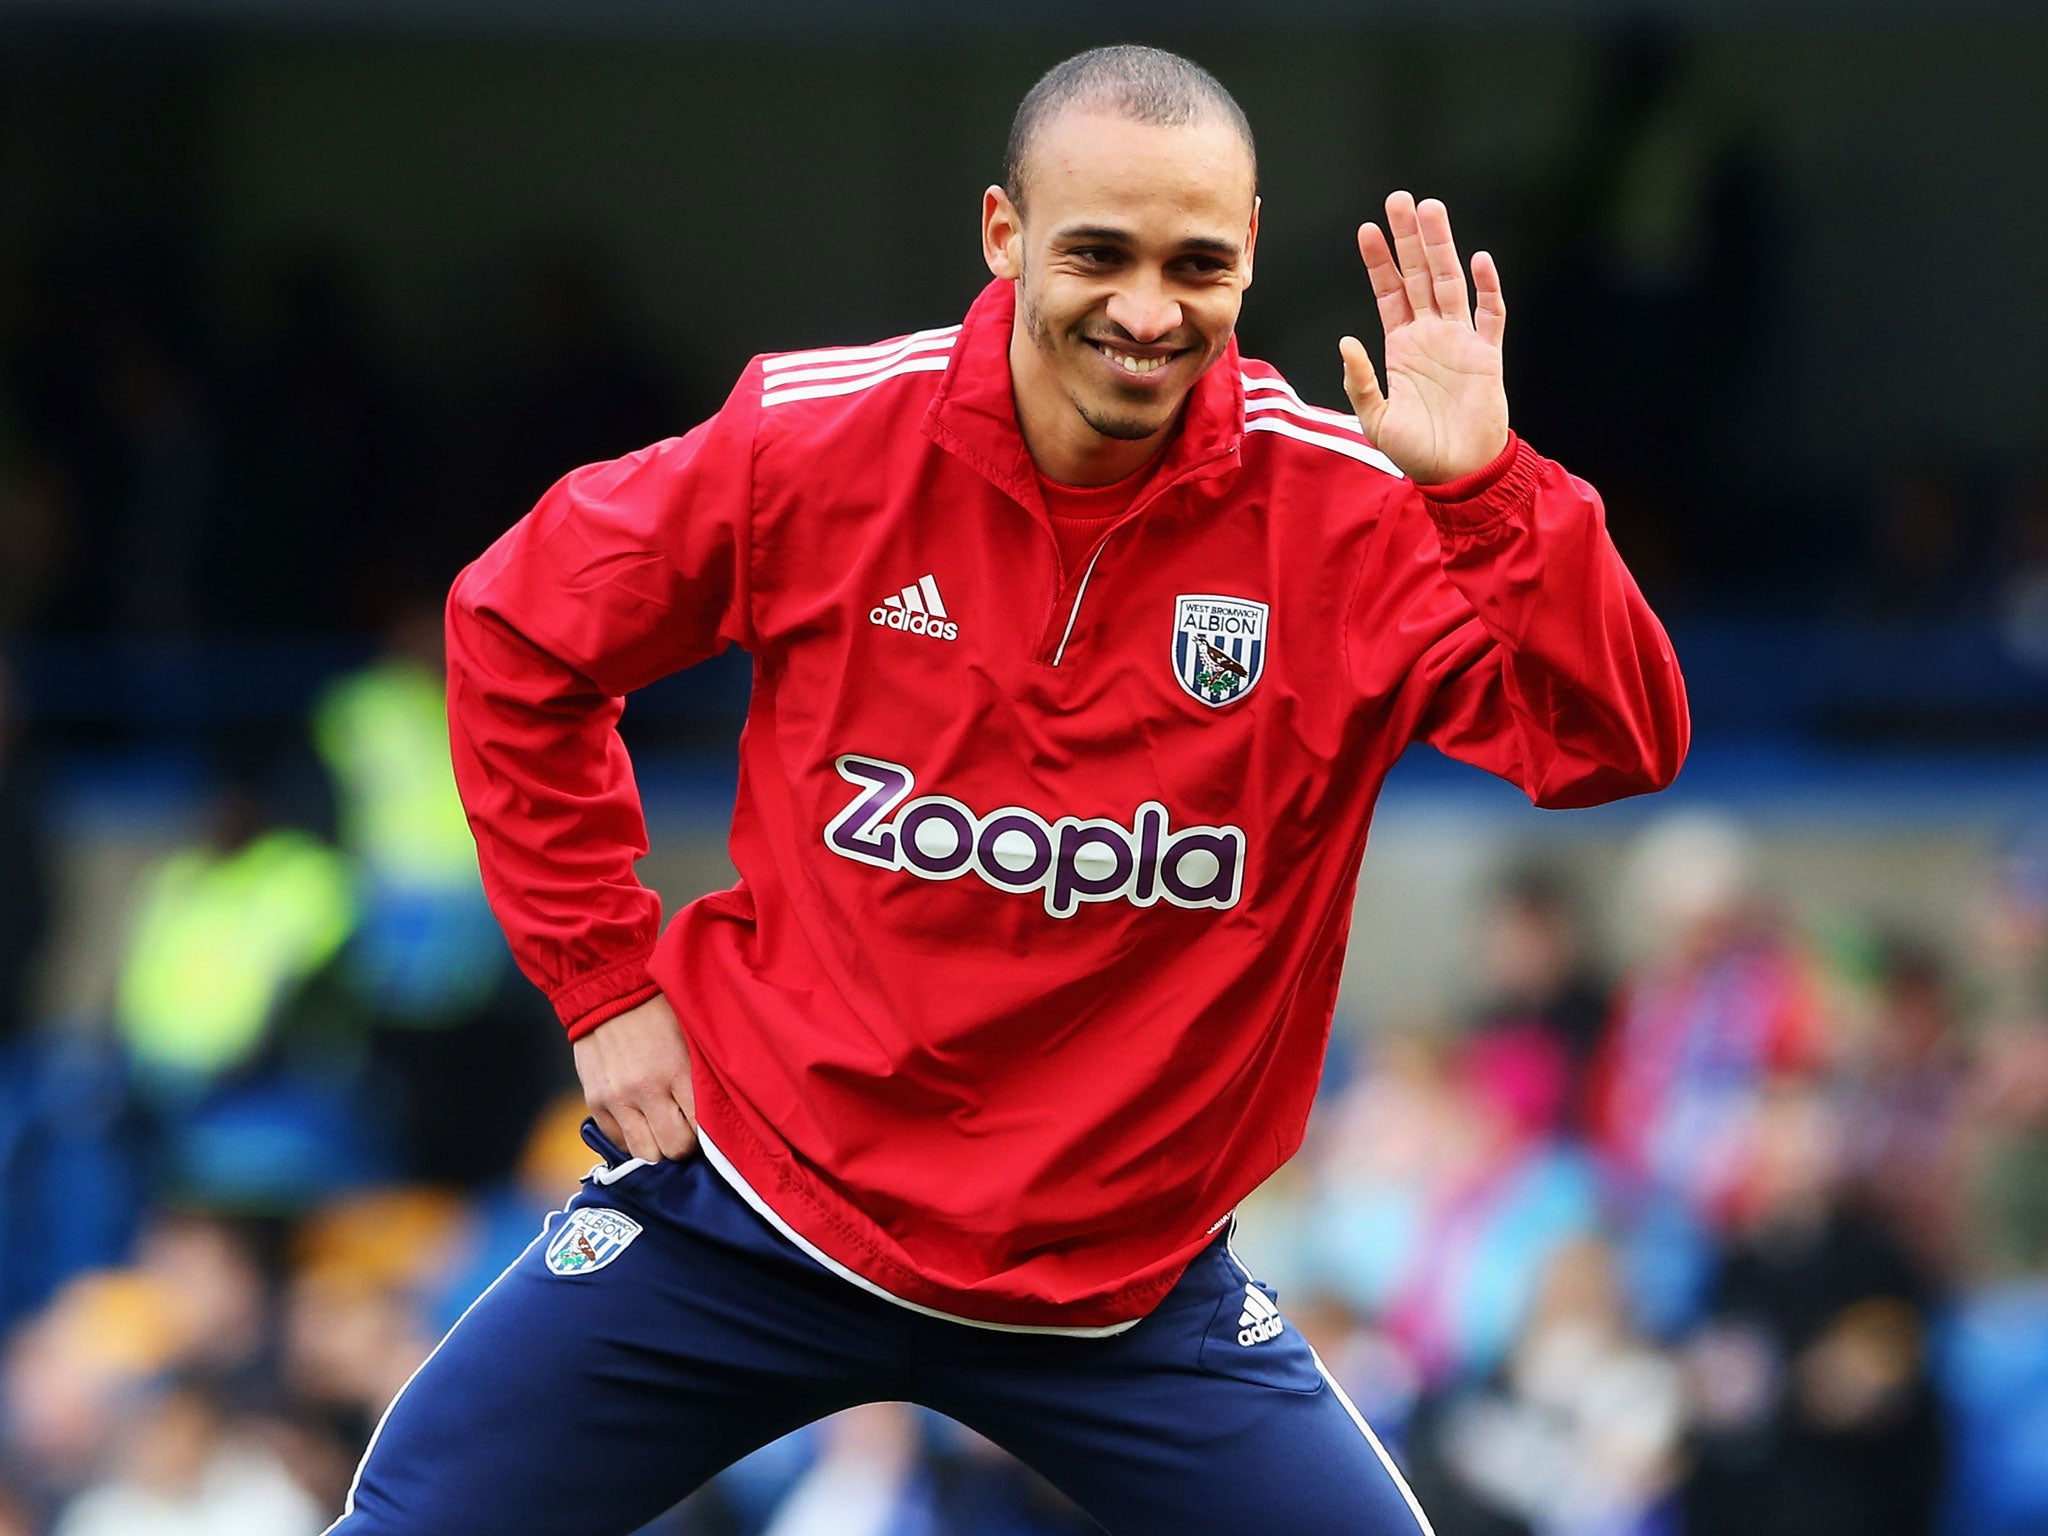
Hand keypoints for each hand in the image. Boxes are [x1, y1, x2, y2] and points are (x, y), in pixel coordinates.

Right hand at [571, 992, 697, 1162]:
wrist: (607, 991)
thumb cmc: (659, 1009)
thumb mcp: (691, 1034)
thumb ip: (703, 1073)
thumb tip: (720, 1111)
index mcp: (677, 1070)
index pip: (700, 1130)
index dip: (707, 1133)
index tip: (707, 1123)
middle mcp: (645, 1089)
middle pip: (673, 1149)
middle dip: (683, 1142)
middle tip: (685, 1125)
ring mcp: (617, 1098)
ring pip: (645, 1153)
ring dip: (656, 1144)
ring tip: (661, 1125)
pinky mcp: (595, 1101)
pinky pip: (617, 1141)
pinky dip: (631, 1136)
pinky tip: (640, 1117)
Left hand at [1340, 191, 1509, 484]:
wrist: (1458, 473)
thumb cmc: (1416, 451)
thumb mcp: (1375, 420)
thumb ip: (1359, 381)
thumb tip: (1345, 342)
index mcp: (1402, 346)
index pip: (1389, 292)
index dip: (1379, 262)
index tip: (1366, 230)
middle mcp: (1431, 335)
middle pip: (1419, 274)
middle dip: (1409, 238)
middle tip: (1400, 199)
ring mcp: (1461, 341)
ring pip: (1451, 282)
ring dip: (1441, 247)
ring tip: (1431, 209)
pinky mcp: (1488, 355)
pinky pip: (1490, 315)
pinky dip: (1487, 288)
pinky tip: (1478, 260)